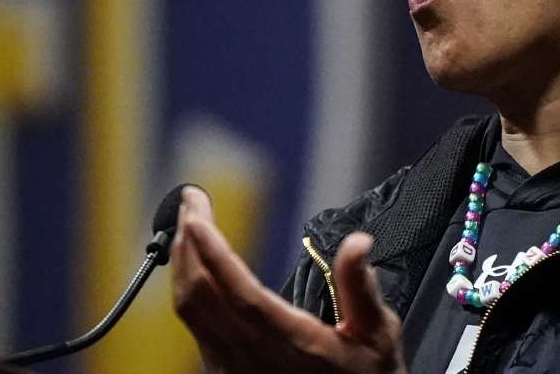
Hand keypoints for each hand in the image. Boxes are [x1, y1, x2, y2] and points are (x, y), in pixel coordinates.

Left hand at [171, 187, 406, 373]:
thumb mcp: (377, 338)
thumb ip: (362, 289)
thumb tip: (357, 243)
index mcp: (291, 344)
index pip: (239, 293)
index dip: (212, 253)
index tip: (197, 217)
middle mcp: (251, 359)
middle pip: (199, 295)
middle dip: (188, 242)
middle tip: (191, 202)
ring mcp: (230, 368)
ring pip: (189, 310)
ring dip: (182, 262)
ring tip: (189, 224)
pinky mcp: (222, 372)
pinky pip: (193, 324)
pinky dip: (188, 285)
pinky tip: (196, 264)